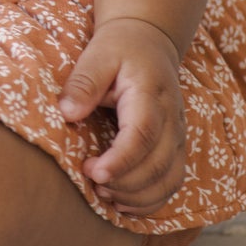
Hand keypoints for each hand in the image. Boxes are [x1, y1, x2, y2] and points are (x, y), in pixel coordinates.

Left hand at [57, 17, 187, 215]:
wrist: (149, 42)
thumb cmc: (119, 49)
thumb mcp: (97, 55)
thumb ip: (83, 83)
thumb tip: (67, 113)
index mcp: (151, 95)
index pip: (143, 135)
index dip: (121, 160)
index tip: (94, 172)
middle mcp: (172, 119)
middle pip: (158, 164)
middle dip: (125, 183)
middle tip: (92, 182)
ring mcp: (178, 135)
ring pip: (169, 179)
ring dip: (138, 196)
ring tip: (104, 194)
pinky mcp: (176, 147)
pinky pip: (172, 182)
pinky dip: (151, 200)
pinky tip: (123, 203)